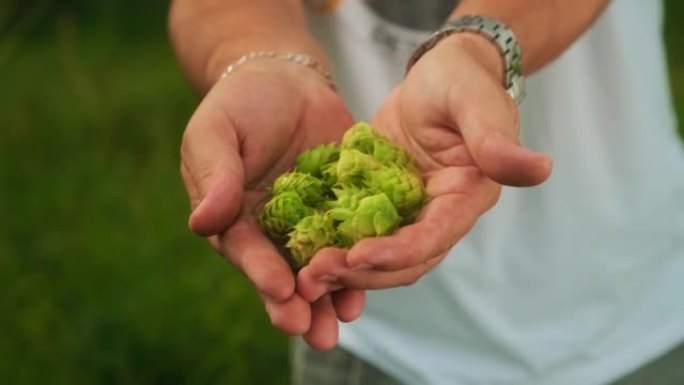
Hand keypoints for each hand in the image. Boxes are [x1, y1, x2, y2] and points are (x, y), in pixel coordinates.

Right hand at [180, 60, 360, 349]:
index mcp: (234, 219)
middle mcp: (272, 231)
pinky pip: (354, 237)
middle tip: (314, 333)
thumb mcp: (216, 131)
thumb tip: (202, 222)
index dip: (262, 272)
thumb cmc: (240, 105)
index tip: (281, 290)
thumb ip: (213, 174)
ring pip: (320, 266)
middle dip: (298, 305)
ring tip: (344, 322)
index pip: (246, 251)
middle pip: (284, 273)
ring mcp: (310, 222)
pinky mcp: (344, 207)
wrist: (284, 81)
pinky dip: (363, 258)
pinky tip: (377, 277)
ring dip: (332, 296)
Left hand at [297, 34, 551, 299]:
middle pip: (403, 261)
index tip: (358, 256)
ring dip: (343, 269)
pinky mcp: (382, 206)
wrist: (437, 80)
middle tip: (315, 275)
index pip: (433, 237)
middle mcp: (438, 216)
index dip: (398, 252)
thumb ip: (495, 139)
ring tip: (303, 273)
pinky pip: (357, 234)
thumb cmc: (460, 82)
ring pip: (378, 257)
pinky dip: (334, 246)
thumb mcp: (475, 103)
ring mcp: (409, 215)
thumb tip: (540, 168)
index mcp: (465, 199)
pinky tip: (300, 249)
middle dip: (361, 272)